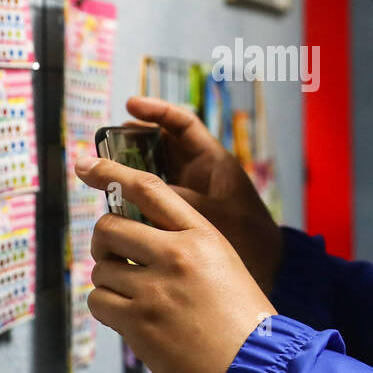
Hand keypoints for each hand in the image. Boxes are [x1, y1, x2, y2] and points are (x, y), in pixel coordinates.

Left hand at [75, 153, 276, 372]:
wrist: (254, 366)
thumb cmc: (240, 316)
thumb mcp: (222, 261)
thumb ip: (183, 242)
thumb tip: (133, 233)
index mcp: (201, 234)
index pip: (148, 188)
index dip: (111, 172)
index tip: (86, 164)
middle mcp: (176, 254)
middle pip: (109, 227)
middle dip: (104, 242)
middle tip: (115, 256)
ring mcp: (154, 289)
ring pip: (100, 268)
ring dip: (109, 280)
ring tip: (134, 296)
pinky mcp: (138, 322)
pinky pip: (98, 301)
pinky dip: (106, 307)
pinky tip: (128, 316)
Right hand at [123, 95, 283, 295]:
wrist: (268, 266)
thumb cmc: (250, 235)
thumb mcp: (212, 213)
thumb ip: (176, 201)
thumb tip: (135, 195)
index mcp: (212, 161)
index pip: (182, 124)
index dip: (157, 111)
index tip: (130, 105)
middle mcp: (198, 172)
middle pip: (159, 147)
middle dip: (131, 144)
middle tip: (104, 147)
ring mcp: (189, 194)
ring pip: (151, 174)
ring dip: (129, 175)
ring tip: (103, 176)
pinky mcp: (180, 216)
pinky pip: (151, 200)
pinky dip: (134, 201)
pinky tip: (116, 208)